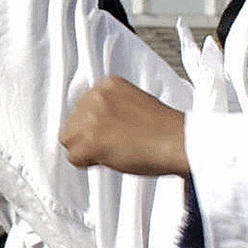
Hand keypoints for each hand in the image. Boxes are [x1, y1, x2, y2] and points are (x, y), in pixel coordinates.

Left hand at [59, 76, 188, 176]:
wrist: (179, 141)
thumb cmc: (163, 128)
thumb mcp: (134, 102)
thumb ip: (110, 107)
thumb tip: (91, 125)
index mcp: (107, 84)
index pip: (82, 106)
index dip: (96, 124)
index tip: (114, 131)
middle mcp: (96, 96)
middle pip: (72, 122)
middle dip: (88, 136)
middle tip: (115, 144)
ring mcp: (91, 118)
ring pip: (68, 140)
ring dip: (86, 149)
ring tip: (112, 151)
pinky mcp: (91, 140)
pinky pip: (73, 158)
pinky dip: (88, 163)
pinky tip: (109, 159)